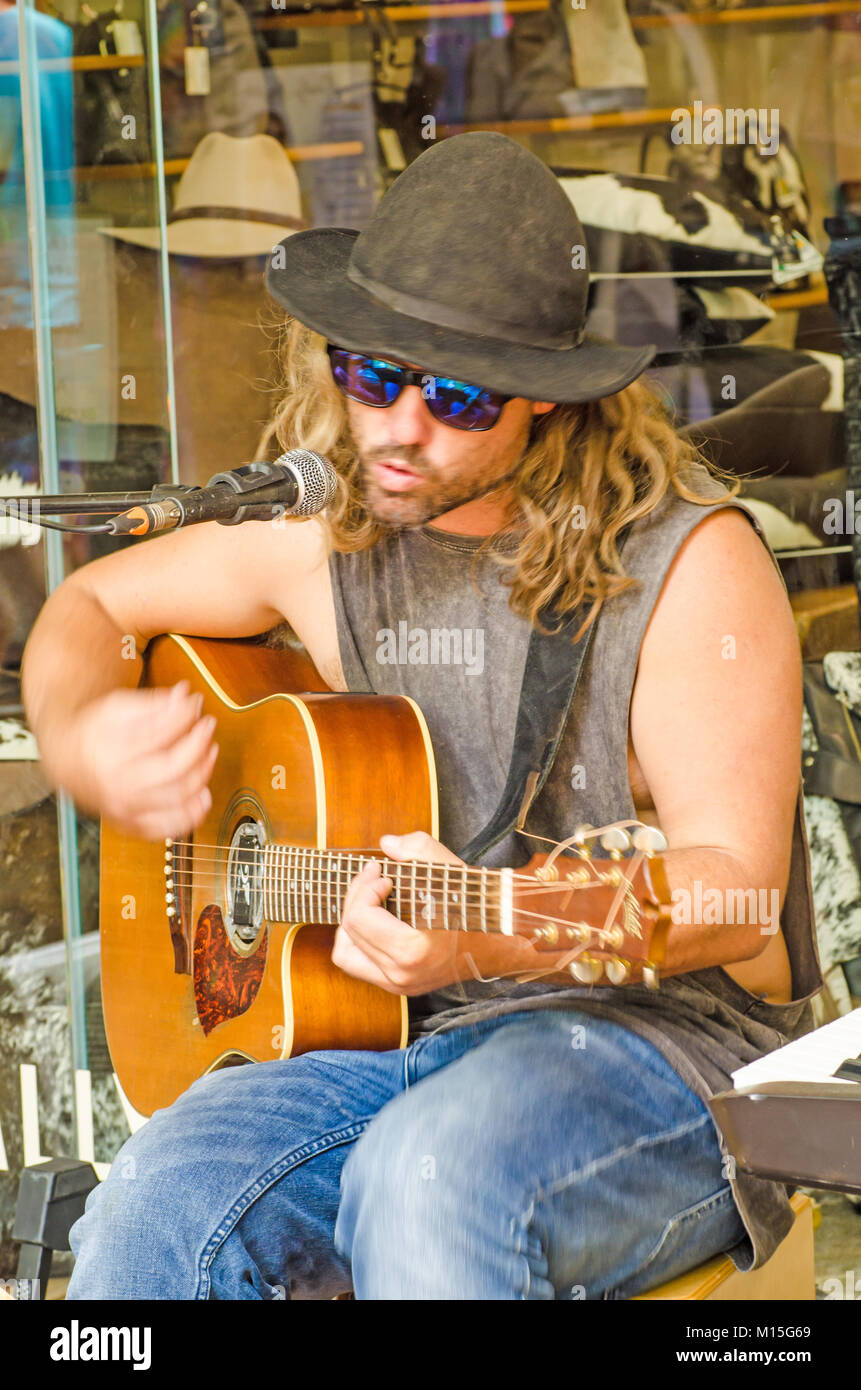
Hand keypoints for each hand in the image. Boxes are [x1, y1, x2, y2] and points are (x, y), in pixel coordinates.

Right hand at [59, 679, 217, 839]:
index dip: (185, 716)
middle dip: (198, 744)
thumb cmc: (94, 732)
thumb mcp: (117, 707)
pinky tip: (202, 794)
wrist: (66, 761)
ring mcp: (126, 807)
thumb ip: (154, 703)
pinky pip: (169, 827)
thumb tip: (185, 696)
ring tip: (209, 751)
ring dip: (203, 772)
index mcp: (111, 751)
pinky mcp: (132, 824)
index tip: (196, 703)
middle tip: (207, 726)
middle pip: (173, 768)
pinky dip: (192, 814)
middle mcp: (117, 783)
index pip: (159, 733)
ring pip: (177, 796)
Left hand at [331, 831, 467, 994]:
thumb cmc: (478, 908)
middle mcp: (401, 974)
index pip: (359, 917)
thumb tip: (386, 844)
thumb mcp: (451, 870)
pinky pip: (359, 965)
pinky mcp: (399, 987)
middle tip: (375, 878)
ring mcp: (399, 985)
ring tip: (370, 902)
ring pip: (345, 953)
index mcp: (412, 951)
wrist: (500, 945)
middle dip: (357, 897)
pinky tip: (374, 922)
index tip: (382, 873)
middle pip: (349, 931)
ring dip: (352, 923)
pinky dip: (357, 942)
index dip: (363, 887)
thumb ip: (417, 848)